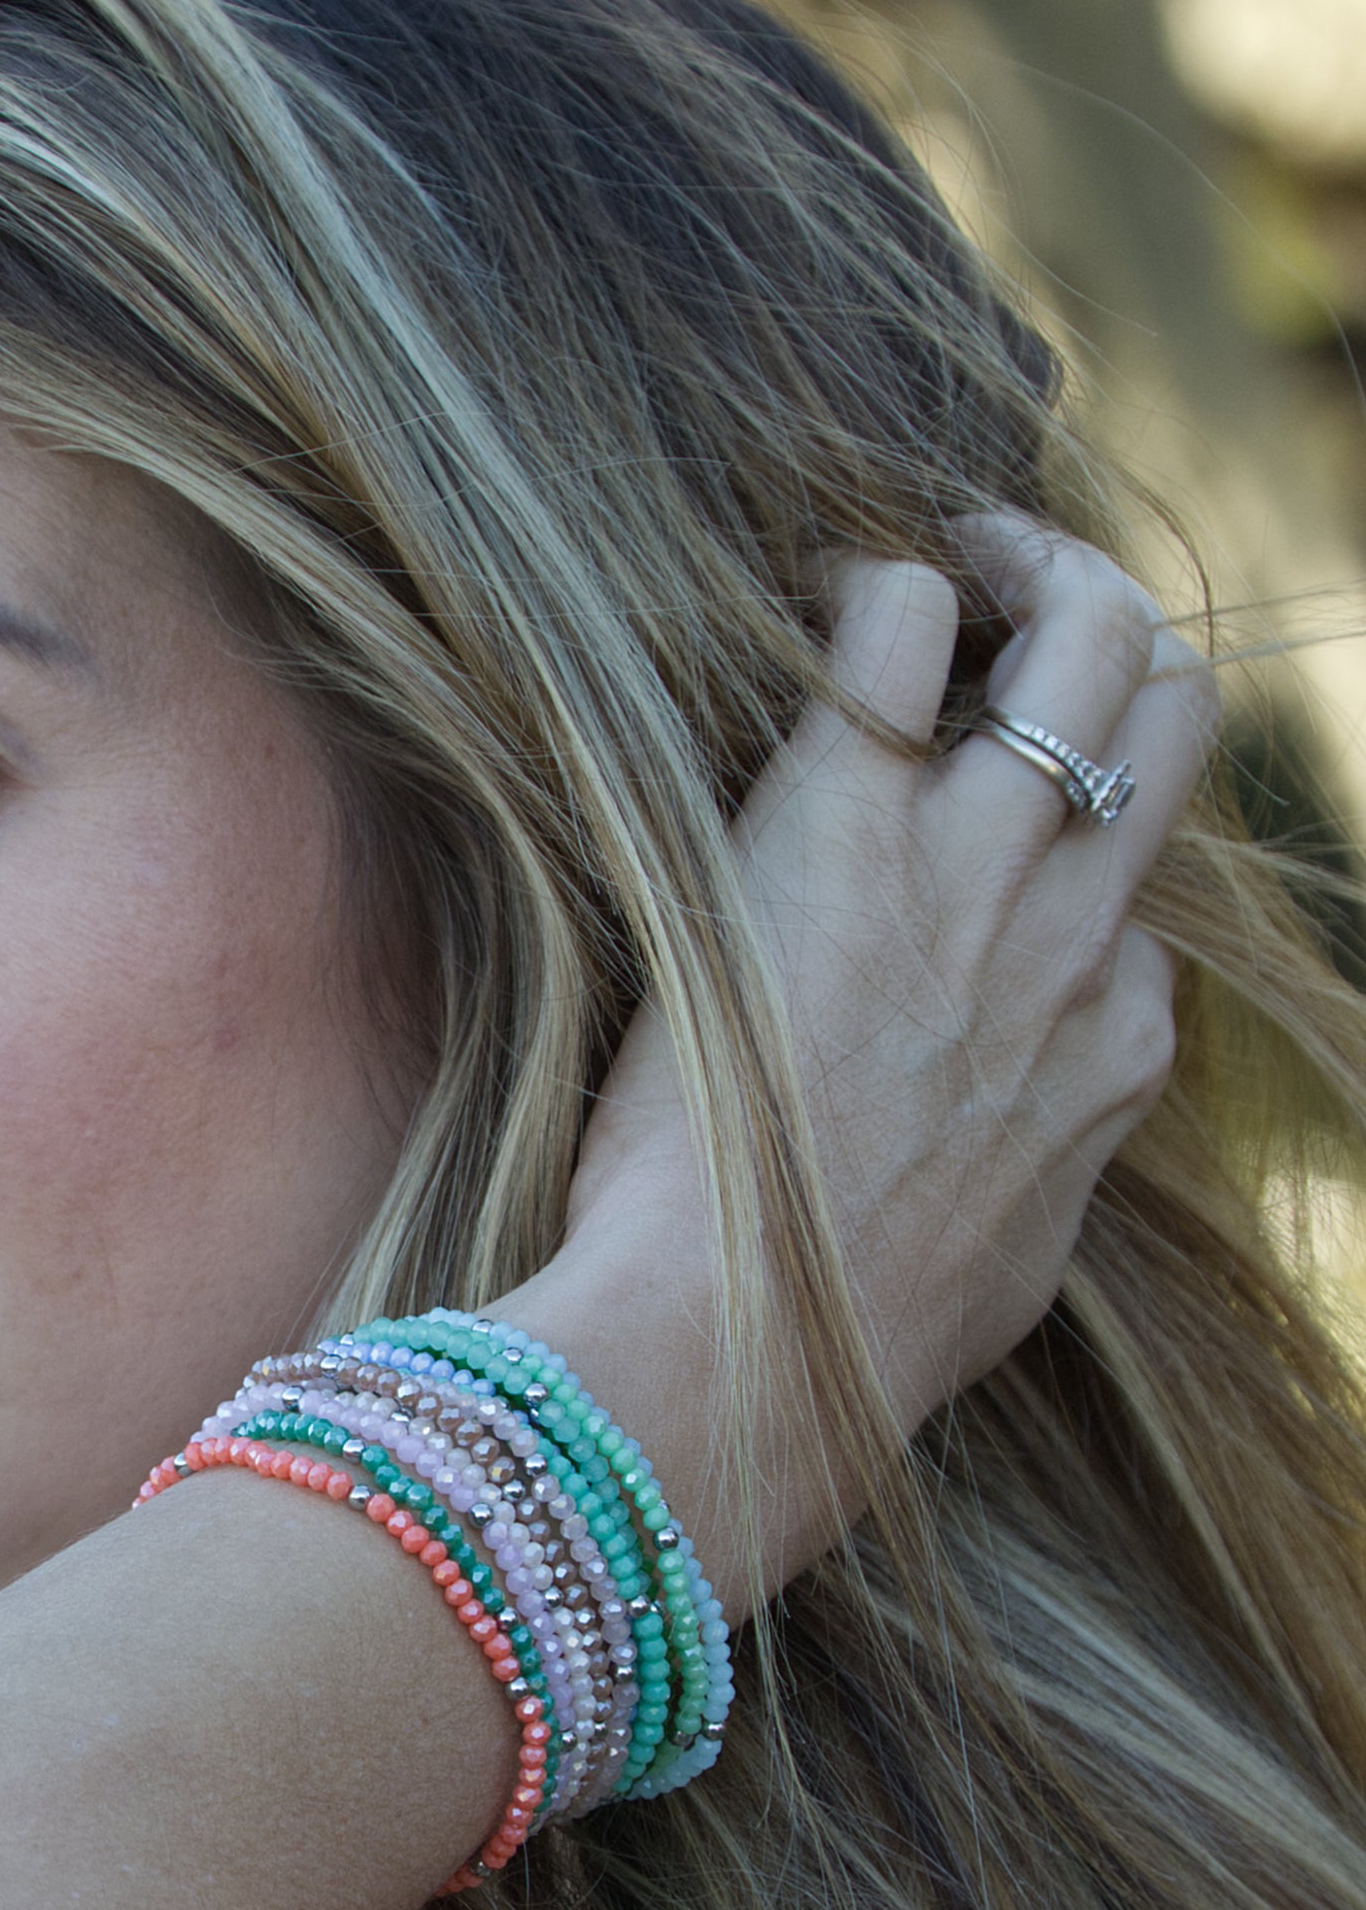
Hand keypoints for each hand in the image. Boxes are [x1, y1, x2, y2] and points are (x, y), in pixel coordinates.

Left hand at [512, 514, 1220, 1612]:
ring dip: (1029, 567)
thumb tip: (1003, 1178)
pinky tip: (809, 613)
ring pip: (1095, 638)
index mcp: (1109, 1050)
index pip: (1136, 901)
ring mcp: (977, 866)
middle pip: (1172, 717)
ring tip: (950, 559)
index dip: (1062, 859)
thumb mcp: (989, 1285)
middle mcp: (1074, 934)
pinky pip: (903, 626)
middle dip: (1110, 637)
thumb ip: (1022, 1193)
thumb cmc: (826, 1349)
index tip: (968, 850)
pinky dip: (877, 591)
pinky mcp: (847, 821)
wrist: (737, 1350)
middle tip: (1015, 609)